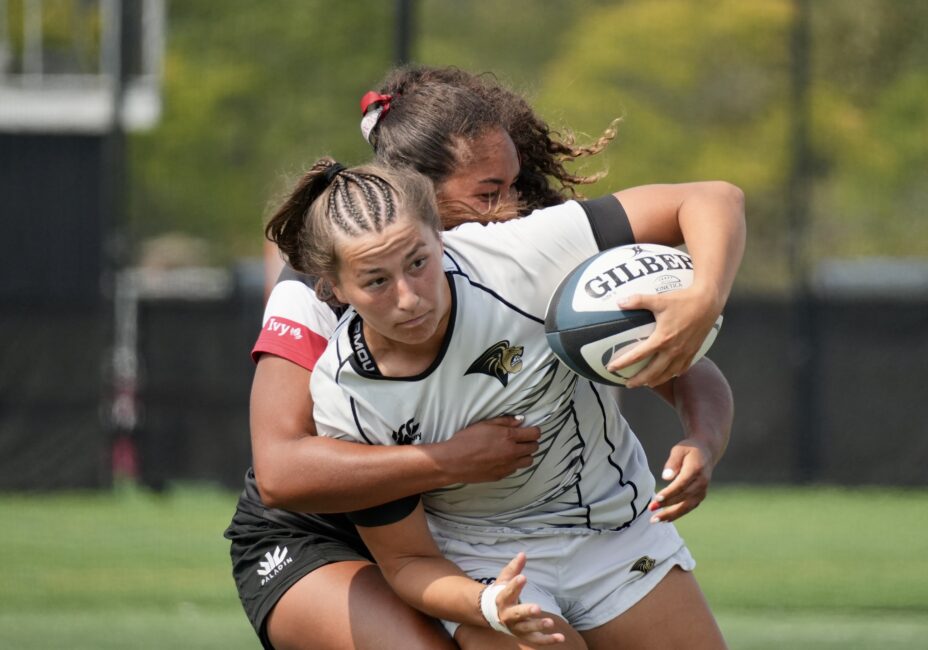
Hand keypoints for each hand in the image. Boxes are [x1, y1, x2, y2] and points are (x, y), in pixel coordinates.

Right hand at [441, 417, 539, 483]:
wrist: (454, 461)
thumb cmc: (466, 440)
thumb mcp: (484, 424)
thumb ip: (505, 421)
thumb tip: (520, 421)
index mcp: (509, 437)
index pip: (534, 434)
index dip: (534, 430)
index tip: (530, 429)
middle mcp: (512, 452)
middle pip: (534, 448)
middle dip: (531, 442)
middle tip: (522, 439)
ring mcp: (508, 466)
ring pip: (528, 461)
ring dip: (525, 454)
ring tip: (515, 450)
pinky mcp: (502, 475)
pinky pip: (515, 469)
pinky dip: (514, 463)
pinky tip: (503, 459)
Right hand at [492, 552, 564, 644]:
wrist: (493, 615)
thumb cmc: (502, 593)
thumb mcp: (504, 580)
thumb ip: (514, 568)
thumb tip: (523, 554)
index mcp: (502, 600)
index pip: (508, 592)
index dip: (515, 585)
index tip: (523, 577)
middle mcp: (507, 616)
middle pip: (516, 614)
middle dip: (527, 611)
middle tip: (537, 608)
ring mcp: (516, 628)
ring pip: (527, 629)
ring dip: (539, 626)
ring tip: (551, 622)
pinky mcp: (524, 635)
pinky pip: (537, 640)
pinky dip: (549, 640)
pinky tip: (561, 638)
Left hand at [606, 284, 720, 387]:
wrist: (708, 302)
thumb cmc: (683, 300)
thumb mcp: (659, 299)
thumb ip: (638, 301)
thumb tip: (620, 302)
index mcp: (662, 339)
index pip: (638, 356)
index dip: (623, 363)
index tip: (611, 368)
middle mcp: (673, 350)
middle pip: (653, 372)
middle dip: (639, 380)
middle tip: (628, 384)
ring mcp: (685, 353)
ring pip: (668, 374)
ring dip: (655, 380)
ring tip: (646, 384)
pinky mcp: (694, 351)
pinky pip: (682, 368)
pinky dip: (673, 374)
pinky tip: (669, 374)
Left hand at [649, 439, 714, 522]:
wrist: (706, 452)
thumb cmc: (689, 450)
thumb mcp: (679, 450)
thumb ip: (672, 462)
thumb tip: (666, 477)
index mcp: (696, 469)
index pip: (682, 484)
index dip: (669, 493)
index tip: (657, 499)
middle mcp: (702, 482)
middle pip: (683, 496)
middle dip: (666, 504)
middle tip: (651, 509)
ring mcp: (702, 490)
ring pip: (687, 506)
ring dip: (671, 514)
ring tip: (655, 520)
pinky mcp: (700, 496)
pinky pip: (689, 507)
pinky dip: (678, 514)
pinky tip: (666, 519)